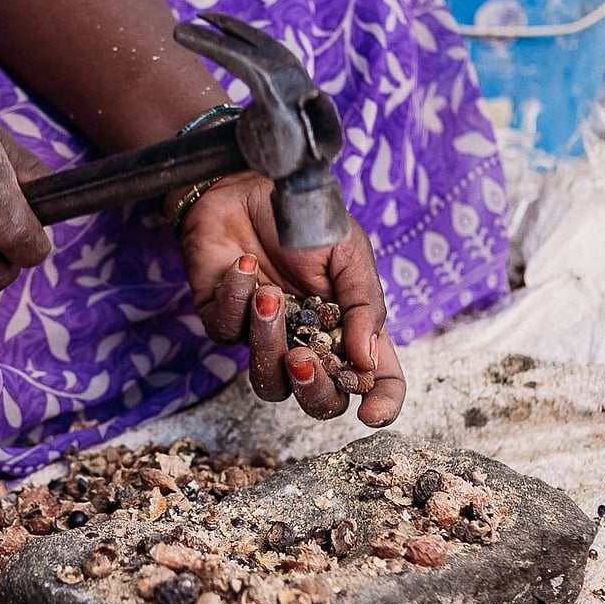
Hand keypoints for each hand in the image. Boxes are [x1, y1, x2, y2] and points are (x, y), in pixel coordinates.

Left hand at [176, 173, 405, 427]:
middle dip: (313, 389)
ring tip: (269, 295)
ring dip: (268, 343)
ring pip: (269, 383)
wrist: (244, 189)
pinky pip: (228, 335)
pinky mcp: (224, 324)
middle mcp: (310, 344)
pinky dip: (237, 299)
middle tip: (304, 357)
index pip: (374, 381)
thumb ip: (364, 304)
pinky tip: (244, 265)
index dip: (380, 404)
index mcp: (349, 330)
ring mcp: (266, 340)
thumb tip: (367, 359)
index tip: (371, 414)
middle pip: (319, 401)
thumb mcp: (349, 253)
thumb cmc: (304, 223)